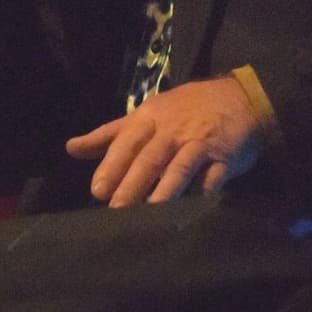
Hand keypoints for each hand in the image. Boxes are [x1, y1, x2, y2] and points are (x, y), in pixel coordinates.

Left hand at [65, 76, 264, 206]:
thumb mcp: (145, 115)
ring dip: (165, 191)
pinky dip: (203, 192)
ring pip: (180, 168)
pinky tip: (193, 208)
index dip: (112, 166)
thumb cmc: (186, 109)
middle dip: (133, 184)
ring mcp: (200, 143)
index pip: (127, 142)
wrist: (240, 98)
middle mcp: (173, 130)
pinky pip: (213, 177)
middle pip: (150, 158)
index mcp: (150, 118)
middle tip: (116, 210)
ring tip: (150, 213)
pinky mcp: (225, 157)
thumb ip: (109, 135)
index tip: (98, 190)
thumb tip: (71, 148)